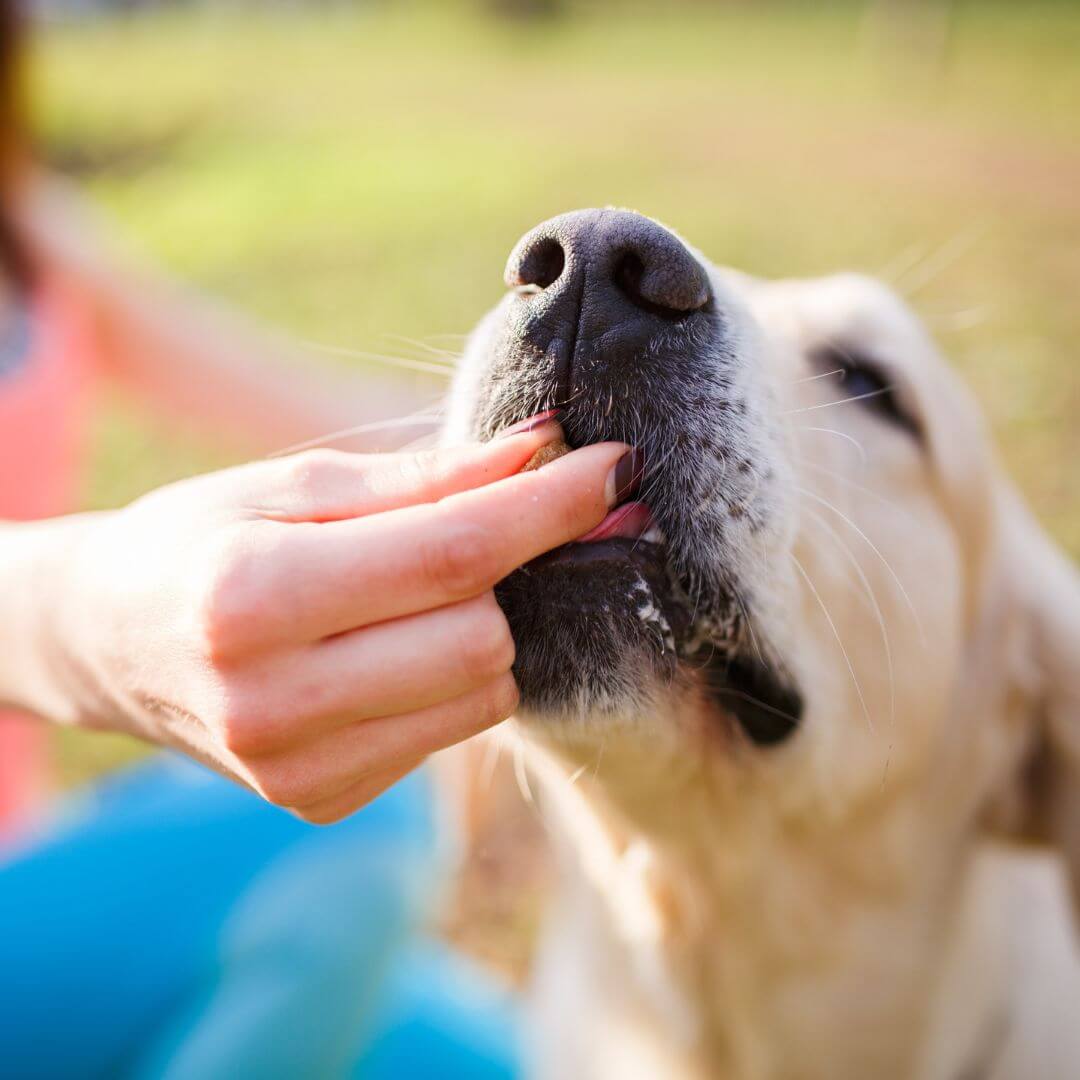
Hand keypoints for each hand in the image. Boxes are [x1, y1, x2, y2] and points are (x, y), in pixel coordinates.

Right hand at [23, 419, 630, 821]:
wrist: (109, 640)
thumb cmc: (201, 538)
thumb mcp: (295, 483)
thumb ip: (424, 477)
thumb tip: (542, 450)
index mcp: (252, 595)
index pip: (452, 553)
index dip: (548, 507)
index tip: (612, 467)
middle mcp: (273, 701)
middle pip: (484, 634)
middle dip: (506, 573)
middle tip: (482, 530)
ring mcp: (298, 769)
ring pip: (486, 690)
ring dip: (484, 627)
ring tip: (418, 592)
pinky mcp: (322, 800)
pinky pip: (451, 730)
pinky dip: (450, 677)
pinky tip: (393, 649)